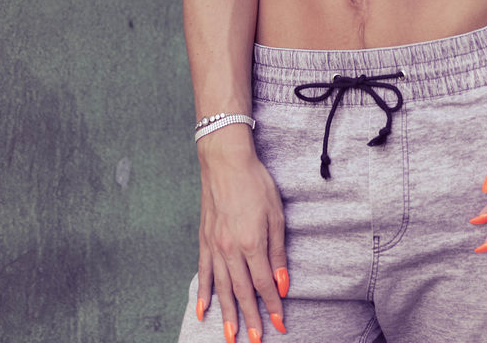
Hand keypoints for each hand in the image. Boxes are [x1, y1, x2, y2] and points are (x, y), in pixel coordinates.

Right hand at [196, 127, 288, 337]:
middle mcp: (231, 249)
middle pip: (242, 292)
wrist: (226, 161)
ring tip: (230, 336)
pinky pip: (203, 272)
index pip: (265, 284)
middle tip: (254, 341)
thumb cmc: (256, 183)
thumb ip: (278, 252)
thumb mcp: (276, 215)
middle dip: (250, 319)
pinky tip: (203, 310)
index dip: (272, 306)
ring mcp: (215, 246)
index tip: (280, 324)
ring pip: (221, 288)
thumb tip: (283, 283)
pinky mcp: (204, 240)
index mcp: (252, 243)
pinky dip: (203, 293)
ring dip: (227, 314)